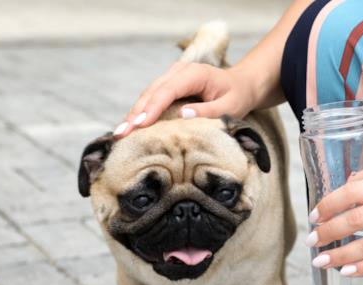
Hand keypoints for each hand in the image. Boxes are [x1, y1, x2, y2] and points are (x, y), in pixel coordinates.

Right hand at [113, 62, 255, 136]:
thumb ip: (209, 111)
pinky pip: (152, 99)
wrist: (242, 84)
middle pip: (152, 92)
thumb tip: (183, 115)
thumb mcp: (231, 107)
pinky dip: (141, 113)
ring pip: (148, 95)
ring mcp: (172, 77)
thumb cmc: (238, 96)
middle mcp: (179, 71)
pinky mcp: (170, 85)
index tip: (138, 124)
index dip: (151, 108)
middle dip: (135, 114)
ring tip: (120, 134)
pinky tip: (131, 127)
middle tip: (121, 134)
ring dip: (134, 114)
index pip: (167, 91)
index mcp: (194, 73)